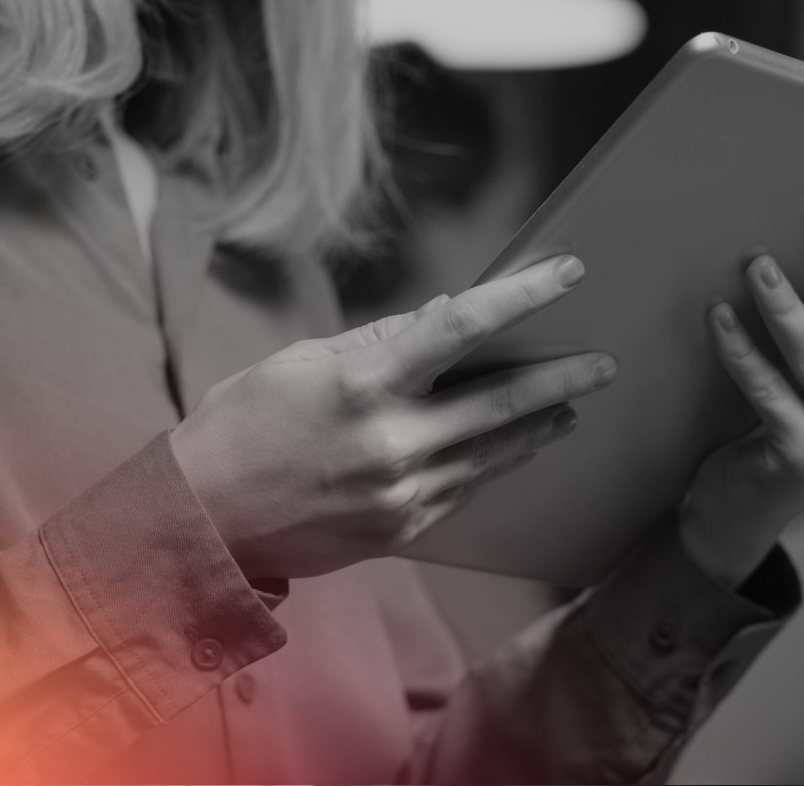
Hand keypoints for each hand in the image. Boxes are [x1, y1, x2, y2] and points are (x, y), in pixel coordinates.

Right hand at [170, 255, 617, 580]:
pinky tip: (515, 446)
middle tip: (603, 362)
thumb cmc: (243, 425)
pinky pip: (466, 486)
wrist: (201, 521)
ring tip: (570, 405)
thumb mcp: (303, 361)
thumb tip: (445, 316)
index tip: (568, 274)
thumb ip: (381, 341)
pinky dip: (495, 461)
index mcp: (363, 384)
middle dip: (562, 378)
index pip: (463, 327)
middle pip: (502, 402)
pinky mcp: (403, 529)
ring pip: (495, 452)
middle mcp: (391, 442)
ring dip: (540, 425)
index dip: (524, 296)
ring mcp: (402, 493)